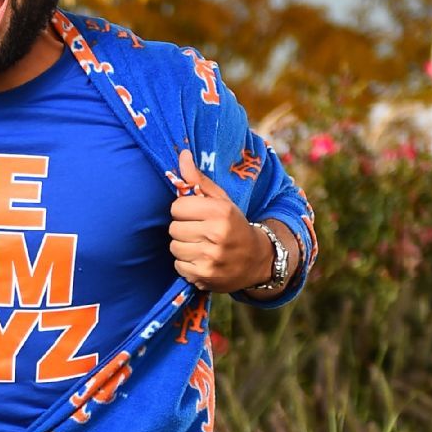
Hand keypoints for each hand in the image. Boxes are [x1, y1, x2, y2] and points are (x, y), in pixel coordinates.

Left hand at [169, 149, 272, 292]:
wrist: (258, 260)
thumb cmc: (235, 225)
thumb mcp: (222, 200)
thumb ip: (198, 179)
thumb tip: (182, 154)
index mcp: (220, 212)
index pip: (177, 207)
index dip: (183, 210)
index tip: (194, 214)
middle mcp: (216, 235)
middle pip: (173, 228)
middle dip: (183, 228)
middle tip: (198, 231)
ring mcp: (211, 258)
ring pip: (174, 247)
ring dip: (183, 246)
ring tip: (200, 245)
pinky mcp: (205, 276)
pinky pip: (179, 266)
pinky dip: (186, 263)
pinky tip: (201, 259)